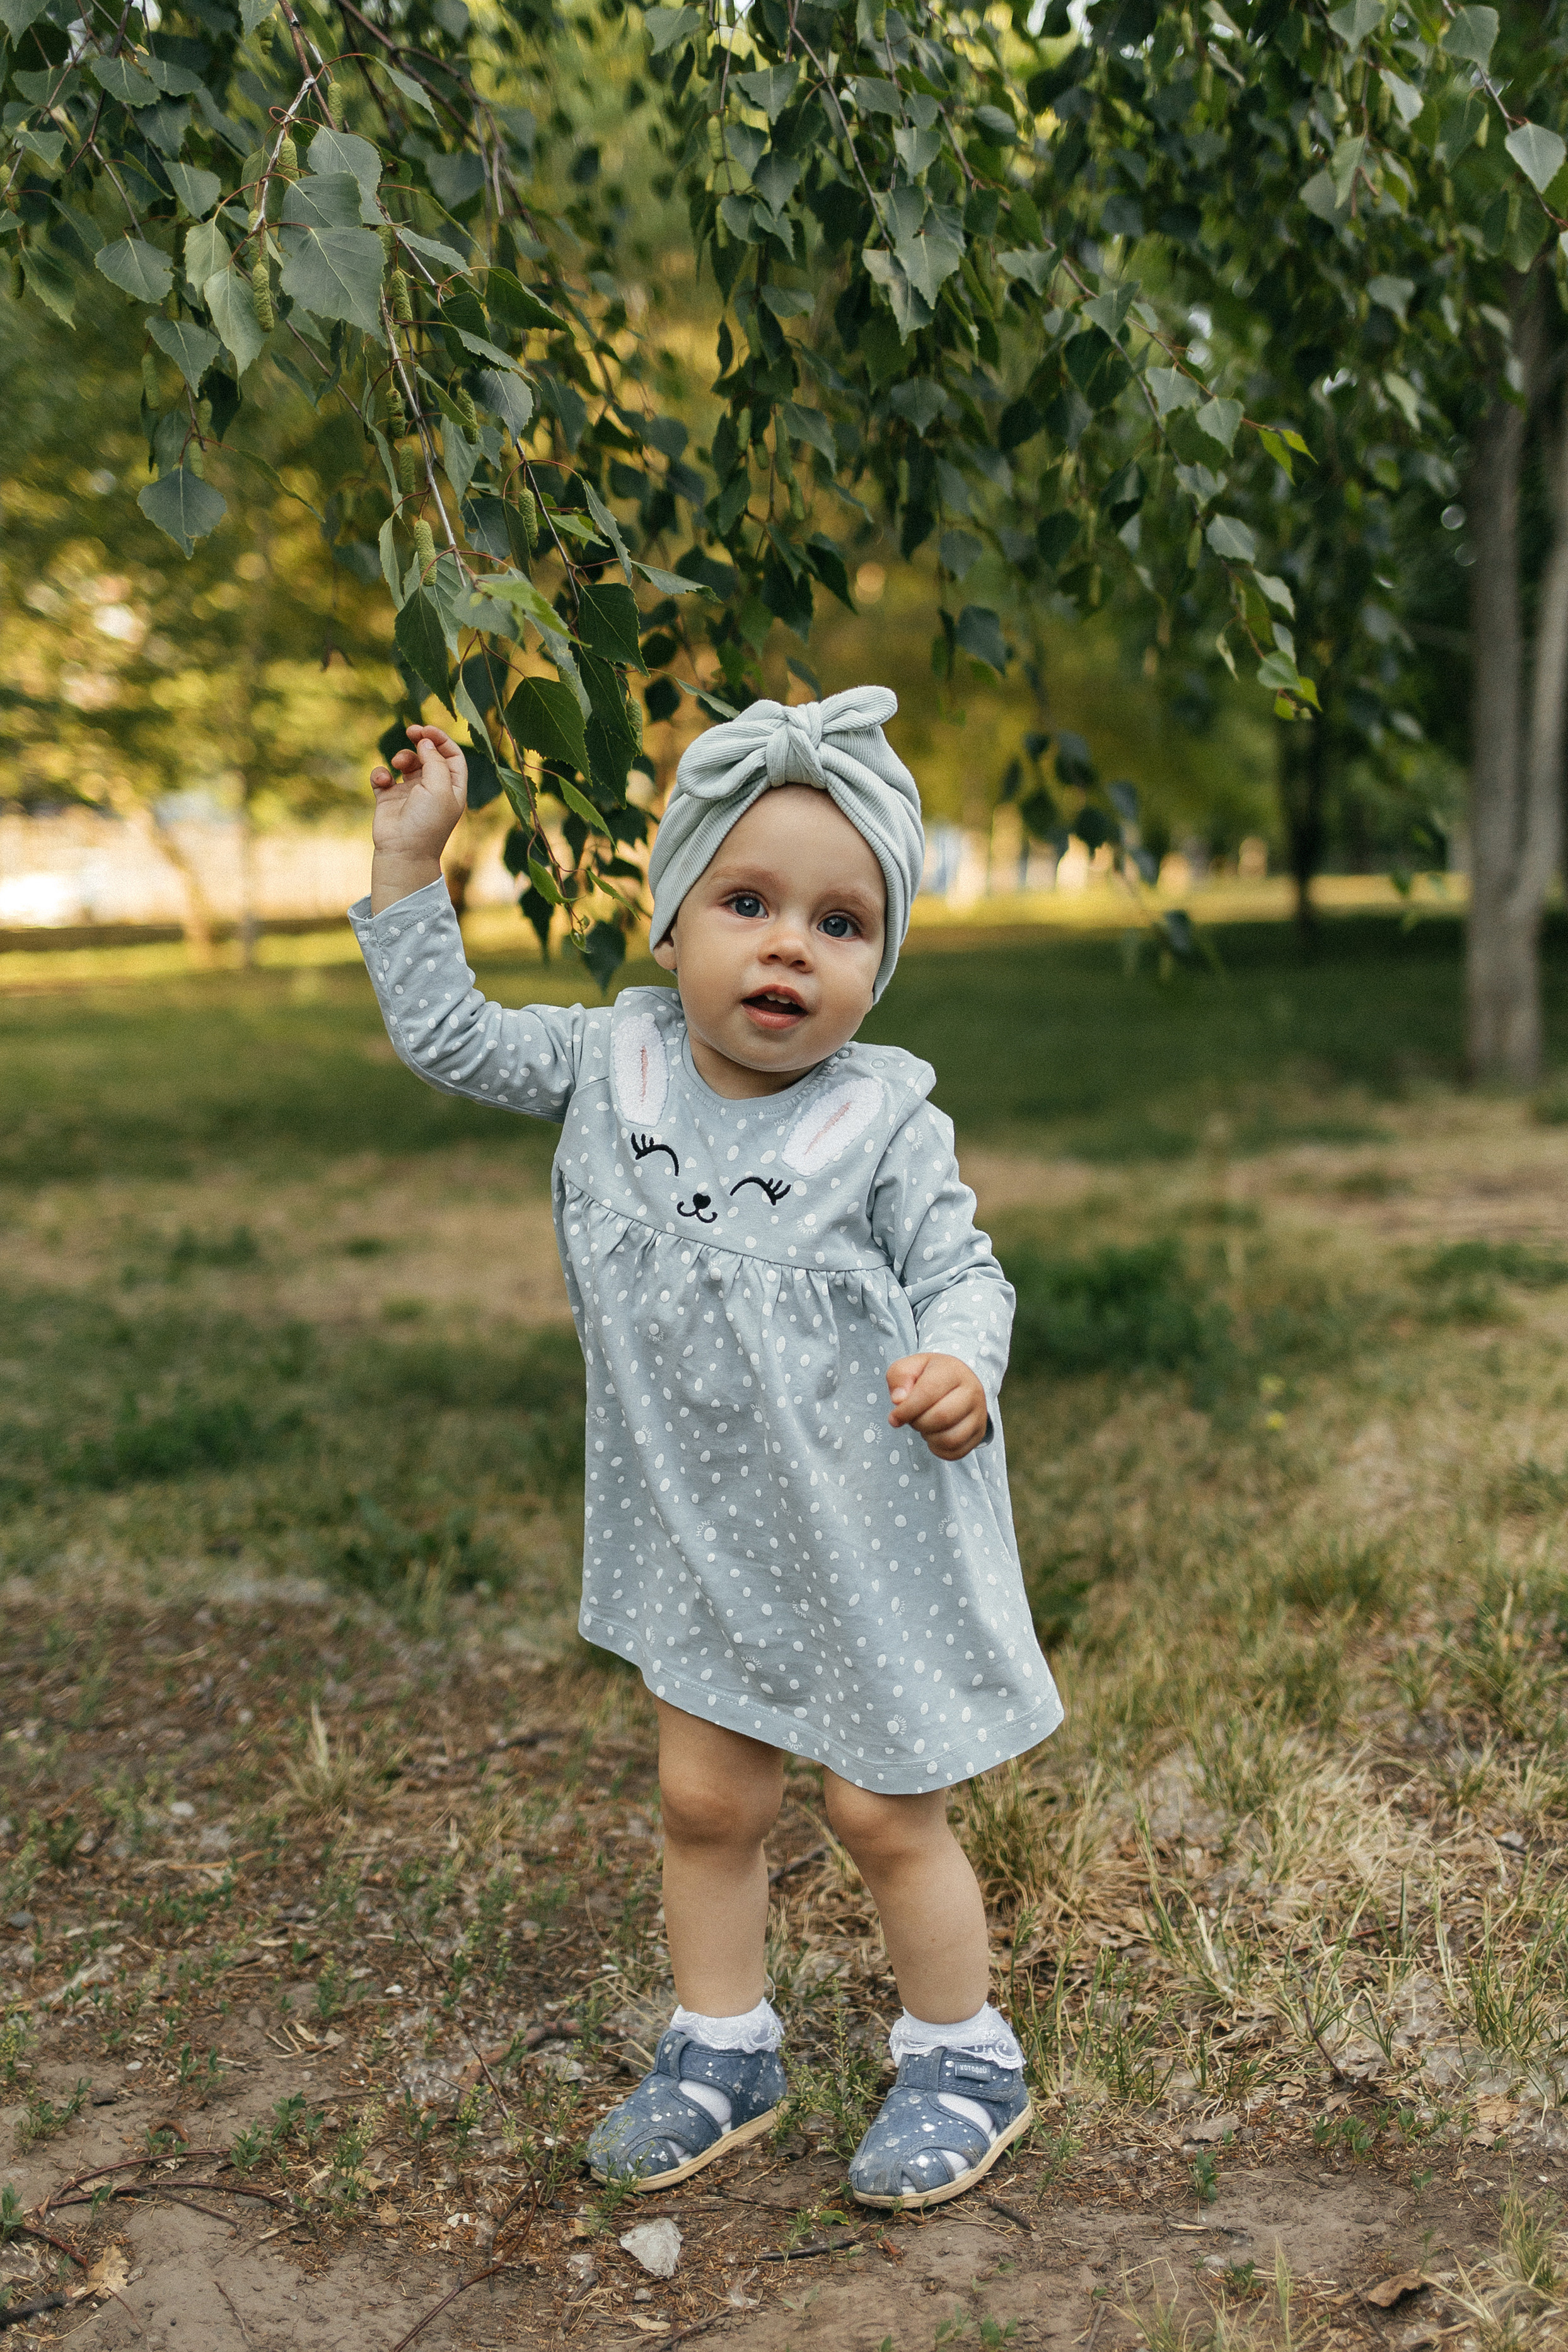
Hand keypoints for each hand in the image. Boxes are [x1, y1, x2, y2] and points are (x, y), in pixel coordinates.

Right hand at [370, 724, 467, 860]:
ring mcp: (410, 793)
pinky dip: (381, 773)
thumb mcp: (439, 788)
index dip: (442, 739)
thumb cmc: (427, 823)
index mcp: (452, 788)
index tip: (427, 730)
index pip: (452, 756)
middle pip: (429, 755)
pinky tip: (383, 781)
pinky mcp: (388, 798)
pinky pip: (383, 776)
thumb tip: (425, 742)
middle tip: (411, 730)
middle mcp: (433, 789)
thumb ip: (435, 761)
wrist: (402, 852)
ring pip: (406, 762)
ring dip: (402, 757)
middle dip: (421, 740)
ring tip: (398, 765)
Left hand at [886, 1352, 987, 1460]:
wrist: (956, 1381)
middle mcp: (972, 1391)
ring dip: (928, 1437)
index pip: (928, 1391)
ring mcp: (979, 1414)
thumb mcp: (909, 1368)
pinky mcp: (979, 1432)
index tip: (894, 1418)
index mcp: (953, 1370)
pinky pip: (957, 1451)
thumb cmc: (928, 1375)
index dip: (907, 1409)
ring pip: (951, 1439)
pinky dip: (938, 1449)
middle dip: (918, 1423)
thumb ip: (899, 1378)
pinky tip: (933, 1435)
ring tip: (924, 1426)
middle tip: (912, 1418)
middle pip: (942, 1417)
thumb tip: (899, 1400)